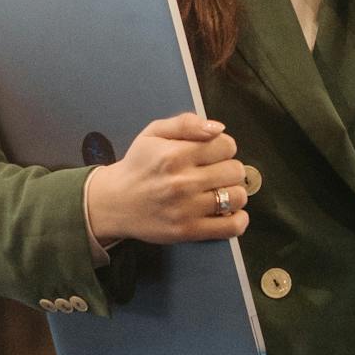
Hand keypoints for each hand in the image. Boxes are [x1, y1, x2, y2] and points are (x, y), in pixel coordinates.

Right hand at [85, 114, 248, 246]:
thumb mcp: (153, 133)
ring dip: (233, 193)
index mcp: (174, 154)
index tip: (213, 154)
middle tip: (214, 173)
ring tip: (218, 192)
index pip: (227, 145)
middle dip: (229, 169)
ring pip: (237, 197)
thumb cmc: (139, 165)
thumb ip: (185, 123)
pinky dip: (238, 219)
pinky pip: (232, 227)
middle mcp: (182, 182)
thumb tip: (218, 128)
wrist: (115, 203)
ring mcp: (187, 209)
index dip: (224, 147)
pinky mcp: (189, 231)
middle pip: (235, 171)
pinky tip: (228, 212)